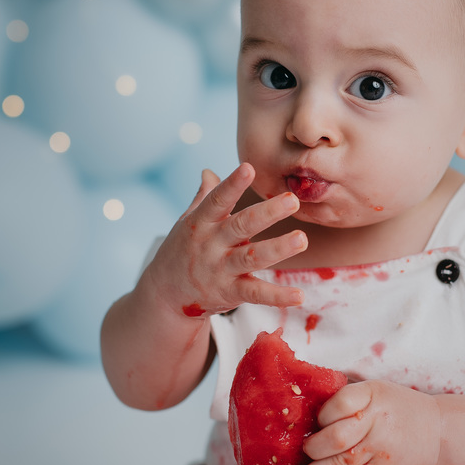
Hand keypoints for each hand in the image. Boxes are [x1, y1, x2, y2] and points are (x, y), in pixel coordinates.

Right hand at [142, 163, 307, 316]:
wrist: (163, 295)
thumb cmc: (181, 251)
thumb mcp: (186, 222)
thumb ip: (203, 198)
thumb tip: (209, 171)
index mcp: (201, 223)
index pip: (217, 200)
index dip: (232, 184)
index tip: (248, 168)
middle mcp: (211, 245)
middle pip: (241, 226)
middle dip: (267, 213)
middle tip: (293, 200)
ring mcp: (220, 270)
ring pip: (252, 258)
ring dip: (278, 249)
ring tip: (301, 239)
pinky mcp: (229, 293)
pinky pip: (255, 293)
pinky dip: (277, 296)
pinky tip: (299, 295)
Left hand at [292, 380, 441, 464]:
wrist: (438, 434)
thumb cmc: (399, 410)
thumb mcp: (378, 391)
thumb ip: (349, 399)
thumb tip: (309, 415)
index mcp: (373, 394)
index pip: (340, 403)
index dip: (323, 416)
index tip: (316, 424)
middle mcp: (377, 422)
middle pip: (336, 438)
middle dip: (313, 450)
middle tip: (303, 455)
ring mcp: (381, 450)